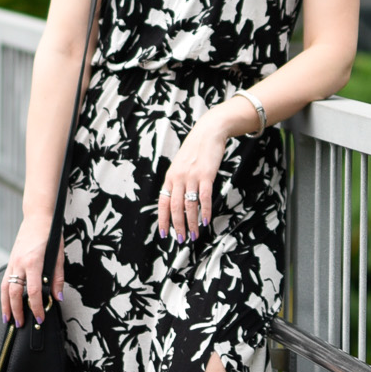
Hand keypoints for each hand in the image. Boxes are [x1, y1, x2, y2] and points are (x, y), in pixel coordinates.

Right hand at [3, 216, 62, 327]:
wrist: (37, 218)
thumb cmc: (50, 234)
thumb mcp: (58, 255)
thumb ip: (57, 278)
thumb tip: (57, 297)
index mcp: (34, 262)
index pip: (34, 291)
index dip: (36, 307)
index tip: (40, 318)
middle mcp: (20, 263)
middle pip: (14, 293)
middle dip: (17, 311)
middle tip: (20, 325)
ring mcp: (13, 262)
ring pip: (5, 288)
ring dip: (6, 305)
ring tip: (7, 319)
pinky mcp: (10, 261)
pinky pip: (5, 281)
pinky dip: (5, 294)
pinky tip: (7, 303)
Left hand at [157, 110, 231, 240]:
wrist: (208, 132)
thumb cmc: (195, 150)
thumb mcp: (180, 164)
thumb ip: (177, 181)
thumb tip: (177, 201)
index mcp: (170, 176)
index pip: (162, 202)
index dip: (162, 220)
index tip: (164, 234)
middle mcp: (178, 178)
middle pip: (175, 207)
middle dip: (177, 226)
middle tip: (181, 239)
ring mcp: (192, 176)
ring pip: (189, 205)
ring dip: (191, 223)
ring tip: (194, 235)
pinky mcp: (206, 175)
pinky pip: (204, 197)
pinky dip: (205, 211)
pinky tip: (205, 221)